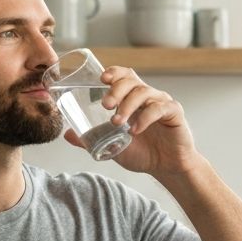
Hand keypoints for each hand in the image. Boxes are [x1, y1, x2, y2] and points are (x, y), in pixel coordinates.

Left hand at [62, 65, 198, 176]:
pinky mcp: (174, 113)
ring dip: (127, 106)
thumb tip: (67, 134)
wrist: (166, 167)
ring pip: (144, 92)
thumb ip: (91, 139)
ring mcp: (161, 102)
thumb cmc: (142, 152)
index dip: (114, 73)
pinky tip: (135, 130)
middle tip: (105, 104)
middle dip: (116, 89)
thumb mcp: (112, 146)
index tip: (101, 79)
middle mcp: (148, 96)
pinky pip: (159, 108)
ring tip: (117, 122)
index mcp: (133, 98)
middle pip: (132, 80)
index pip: (124, 76)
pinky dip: (145, 118)